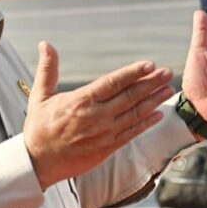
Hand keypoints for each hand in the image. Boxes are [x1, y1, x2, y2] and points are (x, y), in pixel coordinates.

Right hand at [24, 42, 174, 189]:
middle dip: (151, 83)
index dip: (133, 73)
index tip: (150, 65)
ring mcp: (104, 133)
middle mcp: (97, 116)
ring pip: (135, 114)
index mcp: (82, 101)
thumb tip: (45, 44)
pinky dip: (147, 123)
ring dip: (154, 101)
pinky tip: (159, 114)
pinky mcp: (108, 148)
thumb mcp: (40, 96)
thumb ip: (48, 69)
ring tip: (168, 89)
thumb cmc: (39, 128)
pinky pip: (132, 133)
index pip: (113, 82)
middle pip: (130, 96)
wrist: (38, 163)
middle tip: (168, 73)